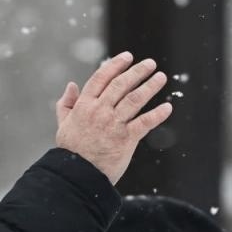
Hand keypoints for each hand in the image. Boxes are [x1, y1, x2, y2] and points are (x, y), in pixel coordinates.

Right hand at [54, 51, 172, 183]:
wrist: (78, 175)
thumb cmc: (71, 151)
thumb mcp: (63, 124)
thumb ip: (66, 104)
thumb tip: (71, 85)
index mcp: (84, 105)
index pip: (102, 77)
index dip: (116, 65)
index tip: (128, 57)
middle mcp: (100, 111)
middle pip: (121, 84)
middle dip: (138, 71)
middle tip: (151, 63)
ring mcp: (113, 124)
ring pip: (135, 99)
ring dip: (150, 86)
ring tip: (161, 77)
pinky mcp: (126, 139)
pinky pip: (144, 123)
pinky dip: (157, 115)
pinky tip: (168, 108)